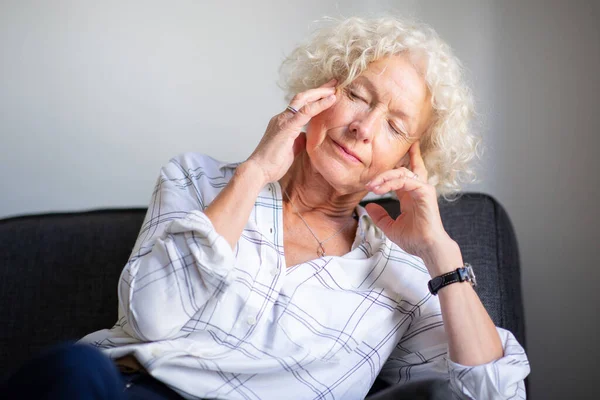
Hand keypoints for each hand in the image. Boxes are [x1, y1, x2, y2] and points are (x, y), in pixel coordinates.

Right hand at [246, 79, 336, 183]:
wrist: (259, 171)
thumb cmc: (272, 164)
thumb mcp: (291, 149)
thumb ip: (299, 140)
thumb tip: (308, 136)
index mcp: (282, 122)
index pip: (300, 105)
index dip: (314, 98)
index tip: (327, 93)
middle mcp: (282, 118)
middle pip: (302, 97)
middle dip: (319, 89)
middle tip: (334, 83)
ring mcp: (283, 120)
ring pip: (303, 99)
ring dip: (320, 93)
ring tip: (334, 88)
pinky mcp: (287, 127)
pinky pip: (306, 112)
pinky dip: (319, 104)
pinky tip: (330, 99)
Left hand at [365, 141, 455, 268]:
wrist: (427, 248)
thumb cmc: (414, 239)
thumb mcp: (390, 227)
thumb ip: (380, 216)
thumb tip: (369, 206)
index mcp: (409, 195)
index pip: (400, 176)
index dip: (383, 176)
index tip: (368, 186)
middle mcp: (416, 189)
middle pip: (400, 170)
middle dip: (383, 173)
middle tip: (368, 183)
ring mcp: (422, 189)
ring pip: (401, 172)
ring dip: (384, 177)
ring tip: (371, 186)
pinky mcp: (425, 191)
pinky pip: (405, 181)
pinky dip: (391, 183)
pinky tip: (379, 190)